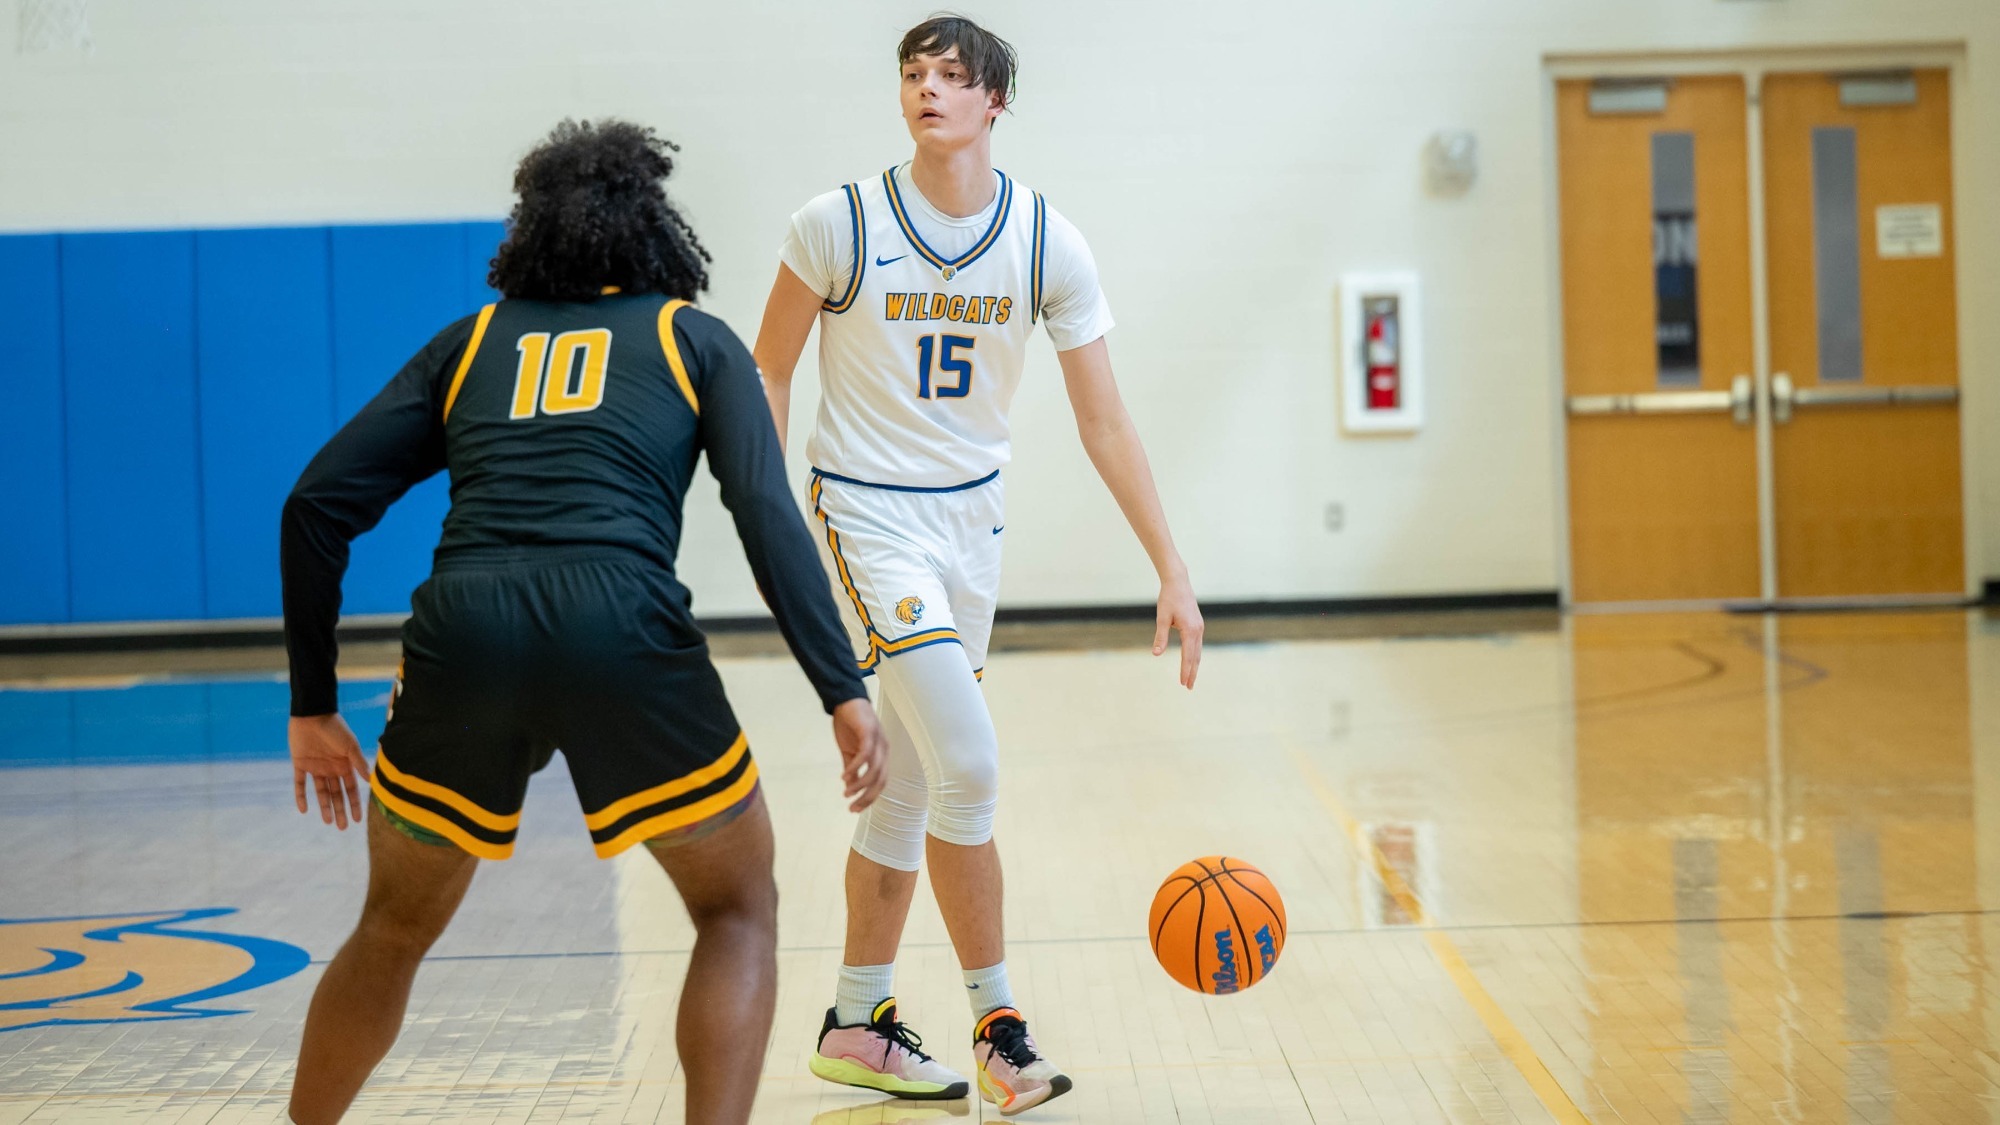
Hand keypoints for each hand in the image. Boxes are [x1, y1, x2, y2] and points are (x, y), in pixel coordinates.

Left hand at [290, 713, 370, 829]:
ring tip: (328, 822)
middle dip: (340, 810)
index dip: (354, 805)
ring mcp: (315, 767)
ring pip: (320, 792)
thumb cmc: (335, 727)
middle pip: (336, 794)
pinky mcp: (300, 764)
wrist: (313, 714)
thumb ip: (358, 763)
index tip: (357, 820)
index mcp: (344, 765)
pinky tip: (303, 810)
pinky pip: (299, 783)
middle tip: (342, 828)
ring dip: (324, 807)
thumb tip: (370, 780)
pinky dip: (300, 796)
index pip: (351, 789)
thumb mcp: (349, 745)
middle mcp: (331, 769)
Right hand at [831, 697, 889, 811]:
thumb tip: (848, 783)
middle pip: (880, 781)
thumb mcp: (848, 749)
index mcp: (881, 755)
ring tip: (846, 792)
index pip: (880, 783)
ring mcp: (878, 741)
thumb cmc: (849, 725)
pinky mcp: (869, 732)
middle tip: (851, 808)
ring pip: (874, 770)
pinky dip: (855, 767)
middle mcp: (884, 750)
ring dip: (860, 785)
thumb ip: (851, 766)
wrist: (845, 700)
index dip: (869, 798)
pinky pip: (865, 755)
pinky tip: (844, 775)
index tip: (854, 809)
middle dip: (866, 797)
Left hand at [1154, 574, 1204, 688]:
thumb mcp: (1162, 619)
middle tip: (1188, 687)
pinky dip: (1195, 656)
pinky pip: (1197, 645)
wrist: (1178, 583)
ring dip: (1194, 666)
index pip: (1188, 656)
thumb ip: (1160, 637)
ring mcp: (1200, 628)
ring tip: (1190, 678)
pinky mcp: (1198, 625)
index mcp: (1190, 630)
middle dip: (1192, 672)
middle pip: (1196, 657)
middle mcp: (1198, 630)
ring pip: (1198, 651)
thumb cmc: (1168, 599)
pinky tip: (1191, 661)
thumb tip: (1156, 654)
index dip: (1185, 670)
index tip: (1183, 683)